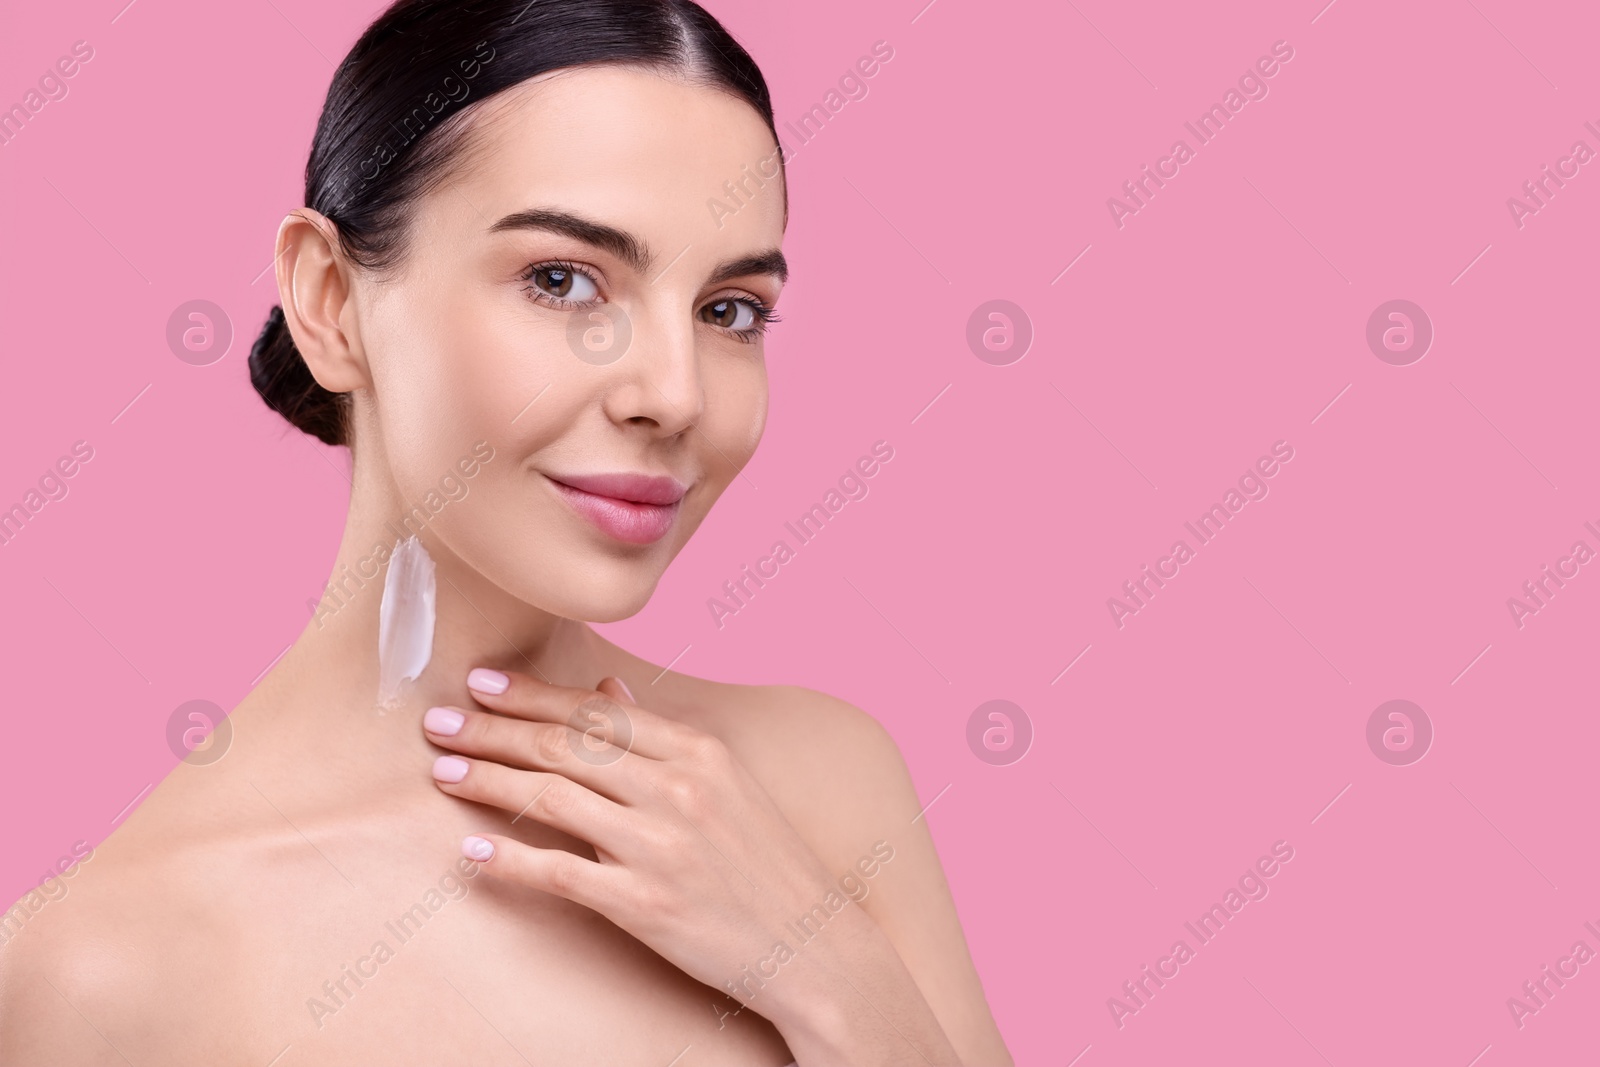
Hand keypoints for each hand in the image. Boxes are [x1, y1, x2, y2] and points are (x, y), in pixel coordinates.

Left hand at [421, 667, 848, 1023]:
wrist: (814, 946)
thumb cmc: (767, 864)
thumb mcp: (728, 786)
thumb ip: (662, 739)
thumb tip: (608, 694)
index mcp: (699, 752)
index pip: (596, 712)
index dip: (532, 694)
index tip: (481, 682)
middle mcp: (678, 788)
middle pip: (564, 747)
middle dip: (493, 729)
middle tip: (438, 722)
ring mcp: (660, 846)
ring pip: (552, 798)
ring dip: (487, 782)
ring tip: (443, 772)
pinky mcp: (644, 904)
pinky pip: (558, 872)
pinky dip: (507, 859)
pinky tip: (471, 849)